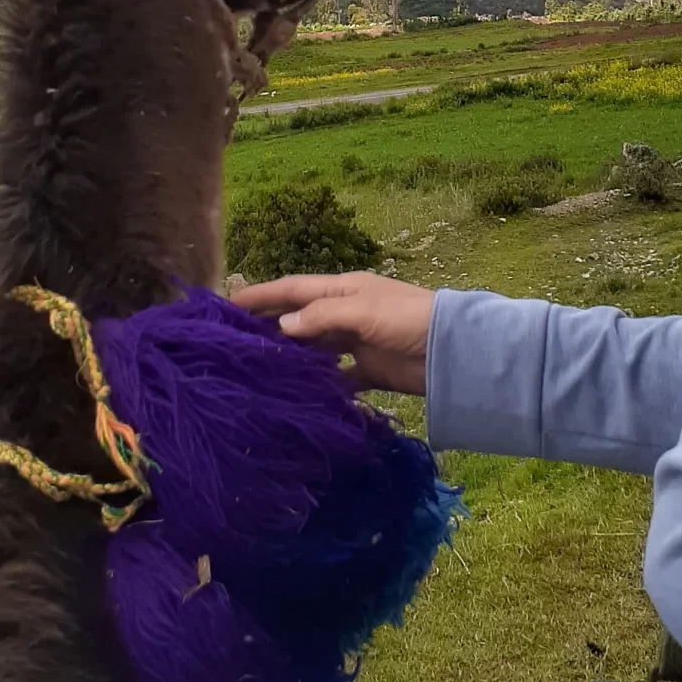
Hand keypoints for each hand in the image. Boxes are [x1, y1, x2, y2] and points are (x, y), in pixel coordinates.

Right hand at [230, 271, 435, 395]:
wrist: (454, 351)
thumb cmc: (409, 319)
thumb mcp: (363, 311)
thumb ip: (322, 316)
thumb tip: (282, 326)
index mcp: (343, 289)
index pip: (292, 289)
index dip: (260, 295)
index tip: (227, 304)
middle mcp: (345, 313)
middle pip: (298, 318)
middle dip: (267, 326)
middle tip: (232, 340)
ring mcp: (356, 342)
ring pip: (313, 348)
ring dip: (289, 355)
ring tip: (256, 367)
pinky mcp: (368, 371)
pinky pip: (335, 377)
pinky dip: (318, 382)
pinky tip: (296, 392)